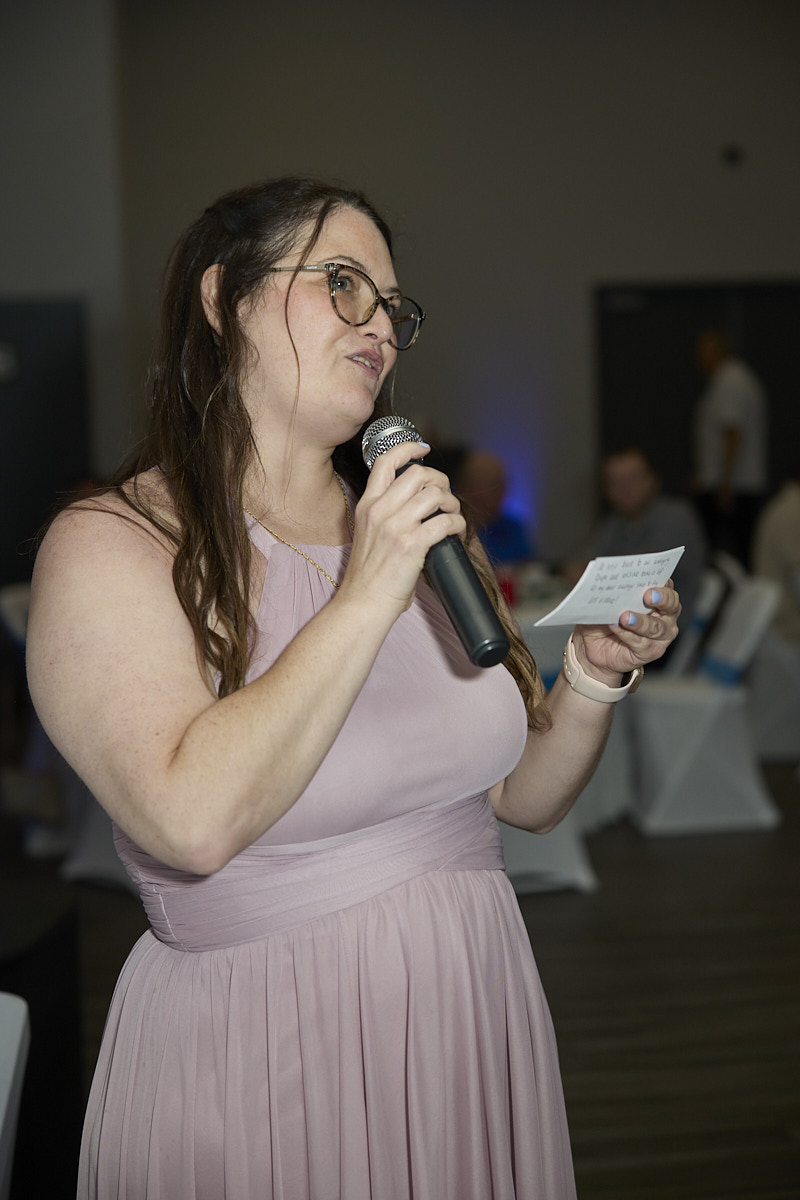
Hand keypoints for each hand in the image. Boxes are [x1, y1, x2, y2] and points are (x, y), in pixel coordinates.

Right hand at [341, 441, 464, 613]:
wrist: (362, 603)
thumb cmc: (369, 576)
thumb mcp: (368, 535)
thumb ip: (387, 515)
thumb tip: (419, 504)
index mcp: (367, 506)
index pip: (385, 462)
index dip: (408, 448)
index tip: (423, 448)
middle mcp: (379, 511)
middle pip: (418, 474)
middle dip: (440, 480)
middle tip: (445, 496)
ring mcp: (395, 527)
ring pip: (435, 494)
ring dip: (451, 502)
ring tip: (451, 514)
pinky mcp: (411, 545)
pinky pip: (445, 521)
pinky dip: (457, 523)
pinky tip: (456, 531)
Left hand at [570, 580, 680, 682]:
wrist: (591, 645)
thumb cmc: (603, 617)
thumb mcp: (604, 600)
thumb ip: (611, 590)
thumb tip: (605, 580)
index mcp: (657, 596)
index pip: (666, 584)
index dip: (662, 581)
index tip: (652, 577)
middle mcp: (665, 615)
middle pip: (671, 605)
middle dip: (661, 599)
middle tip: (648, 595)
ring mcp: (660, 635)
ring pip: (656, 627)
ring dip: (641, 621)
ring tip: (625, 617)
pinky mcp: (650, 651)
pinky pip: (641, 643)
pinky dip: (627, 634)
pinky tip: (616, 627)